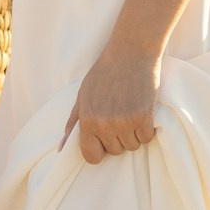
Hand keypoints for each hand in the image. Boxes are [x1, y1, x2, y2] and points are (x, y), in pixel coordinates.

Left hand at [66, 40, 161, 163]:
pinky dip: (147, 129)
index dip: (100, 149)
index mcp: (87, 121)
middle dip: (118, 138)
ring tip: (131, 112)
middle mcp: (105, 125)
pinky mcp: (143, 117)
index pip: (92, 157)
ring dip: (133, 134)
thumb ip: (73, 122)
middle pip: (115, 151)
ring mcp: (125, 122)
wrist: (130, 52)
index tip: (105, 139)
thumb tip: (62, 147)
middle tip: (120, 115)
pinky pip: (147, 138)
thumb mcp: (83, 95)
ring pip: (132, 146)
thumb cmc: (105, 72)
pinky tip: (143, 112)